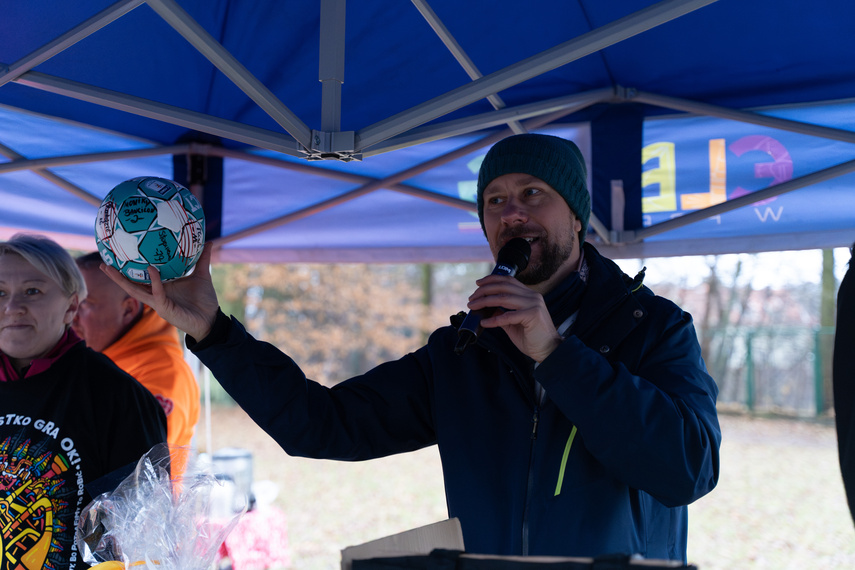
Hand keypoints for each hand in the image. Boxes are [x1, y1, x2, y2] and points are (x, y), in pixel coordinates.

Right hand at [101, 243, 219, 340]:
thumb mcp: (201, 275)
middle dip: (116, 276)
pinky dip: (154, 281)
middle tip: (103, 264)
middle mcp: (156, 295)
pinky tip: (151, 269)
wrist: (211, 319)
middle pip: (131, 285)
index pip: (141, 278)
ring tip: (109, 269)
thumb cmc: (204, 300)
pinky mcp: (165, 309)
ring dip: (121, 281)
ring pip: (135, 291)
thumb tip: (207, 241)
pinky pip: (157, 293)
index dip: (129, 269)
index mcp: (162, 287)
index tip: (118, 257)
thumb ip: (201, 259)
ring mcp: (158, 303)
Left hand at [466, 274, 561, 362]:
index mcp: (529, 295)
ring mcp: (533, 304)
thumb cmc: (532, 337)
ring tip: (474, 306)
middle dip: (484, 290)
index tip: (478, 283)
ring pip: (503, 297)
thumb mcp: (514, 322)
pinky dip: (494, 319)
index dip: (492, 280)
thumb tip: (488, 307)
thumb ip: (503, 313)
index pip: (508, 281)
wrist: (549, 350)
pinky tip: (485, 322)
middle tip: (472, 298)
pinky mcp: (532, 315)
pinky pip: (508, 316)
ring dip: (485, 301)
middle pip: (503, 286)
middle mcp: (532, 296)